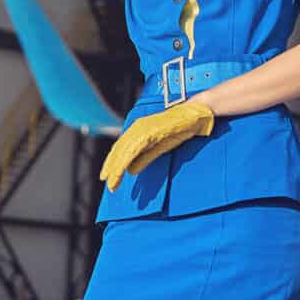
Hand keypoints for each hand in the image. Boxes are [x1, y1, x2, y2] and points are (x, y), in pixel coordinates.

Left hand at [99, 102, 214, 189]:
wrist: (191, 116)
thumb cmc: (177, 129)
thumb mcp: (158, 148)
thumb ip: (144, 158)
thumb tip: (130, 170)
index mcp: (137, 131)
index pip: (120, 149)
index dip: (113, 163)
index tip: (108, 177)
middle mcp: (135, 128)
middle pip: (118, 151)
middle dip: (111, 168)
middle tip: (108, 183)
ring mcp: (141, 129)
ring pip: (124, 151)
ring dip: (117, 168)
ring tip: (113, 182)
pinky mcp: (148, 131)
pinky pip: (134, 149)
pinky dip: (126, 160)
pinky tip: (122, 171)